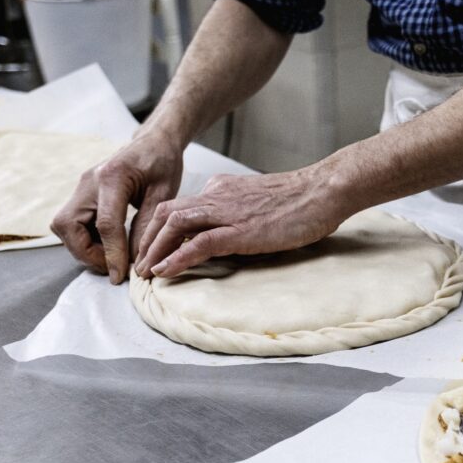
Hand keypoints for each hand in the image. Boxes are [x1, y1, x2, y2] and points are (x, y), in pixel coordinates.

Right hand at [50, 132, 183, 283]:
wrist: (153, 142)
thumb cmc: (162, 163)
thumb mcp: (164, 194)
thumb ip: (147, 225)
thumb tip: (136, 261)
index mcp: (112, 177)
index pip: (105, 224)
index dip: (111, 254)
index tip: (120, 276)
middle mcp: (88, 181)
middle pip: (68, 225)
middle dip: (86, 253)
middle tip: (113, 267)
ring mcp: (81, 187)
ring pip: (64, 227)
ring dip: (83, 248)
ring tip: (112, 258)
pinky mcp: (81, 195)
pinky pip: (72, 224)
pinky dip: (85, 240)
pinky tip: (108, 245)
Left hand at [134, 167, 355, 278]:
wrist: (323, 191)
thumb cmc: (301, 201)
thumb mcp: (259, 203)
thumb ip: (238, 213)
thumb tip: (228, 234)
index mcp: (222, 189)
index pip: (179, 206)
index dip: (159, 229)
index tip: (152, 250)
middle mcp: (217, 196)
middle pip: (166, 214)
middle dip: (147, 240)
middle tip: (139, 265)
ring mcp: (227, 212)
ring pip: (175, 225)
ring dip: (155, 250)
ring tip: (145, 273)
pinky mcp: (240, 230)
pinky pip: (199, 243)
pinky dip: (177, 258)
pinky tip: (165, 272)